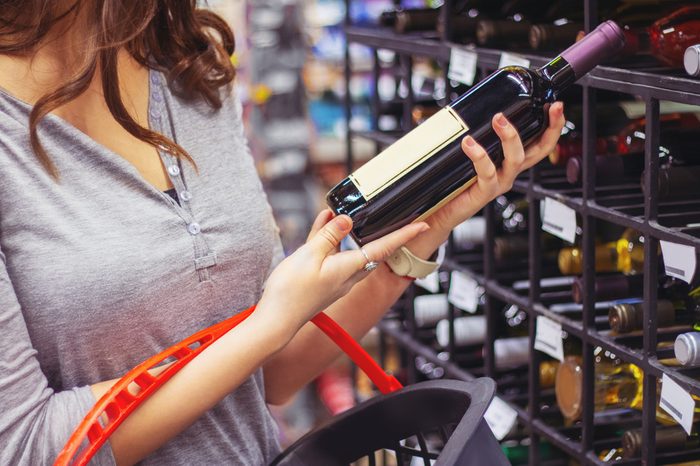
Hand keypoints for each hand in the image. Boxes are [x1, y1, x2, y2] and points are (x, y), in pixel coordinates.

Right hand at [258, 210, 427, 333]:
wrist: (275, 321)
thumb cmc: (292, 292)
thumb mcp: (310, 255)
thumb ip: (330, 235)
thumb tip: (348, 219)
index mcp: (350, 269)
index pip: (384, 247)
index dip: (404, 235)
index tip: (422, 224)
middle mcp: (348, 276)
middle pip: (370, 249)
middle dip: (379, 232)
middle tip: (392, 217)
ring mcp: (335, 279)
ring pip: (347, 249)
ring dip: (345, 231)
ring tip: (337, 211)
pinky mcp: (322, 280)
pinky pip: (331, 254)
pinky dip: (329, 239)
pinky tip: (322, 223)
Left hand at [428, 102, 565, 232]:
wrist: (439, 212)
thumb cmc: (454, 182)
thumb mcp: (468, 154)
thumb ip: (474, 134)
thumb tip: (467, 107)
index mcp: (510, 161)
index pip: (539, 141)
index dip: (552, 125)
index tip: (556, 105)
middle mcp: (509, 171)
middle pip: (540, 150)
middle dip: (550, 128)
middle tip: (551, 107)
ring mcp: (499, 182)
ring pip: (515, 158)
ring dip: (510, 136)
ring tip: (498, 118)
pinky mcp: (485, 192)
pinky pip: (487, 172)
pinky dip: (479, 155)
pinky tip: (468, 143)